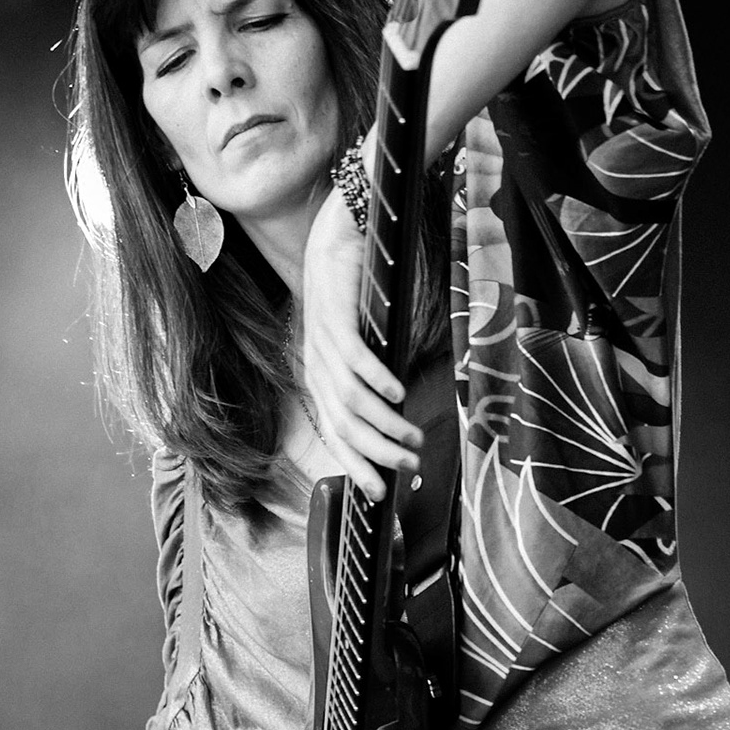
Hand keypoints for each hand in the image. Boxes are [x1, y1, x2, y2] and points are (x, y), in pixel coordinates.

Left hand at [299, 162, 420, 502]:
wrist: (334, 236)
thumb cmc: (350, 293)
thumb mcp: (355, 341)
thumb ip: (369, 374)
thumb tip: (397, 410)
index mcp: (319, 377)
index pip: (335, 433)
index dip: (356, 464)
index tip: (379, 493)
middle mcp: (316, 366)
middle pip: (344, 425)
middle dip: (377, 454)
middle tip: (409, 468)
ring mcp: (323, 343)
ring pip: (351, 400)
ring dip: (384, 426)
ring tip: (413, 439)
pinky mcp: (336, 318)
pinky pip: (356, 359)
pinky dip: (378, 380)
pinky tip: (399, 394)